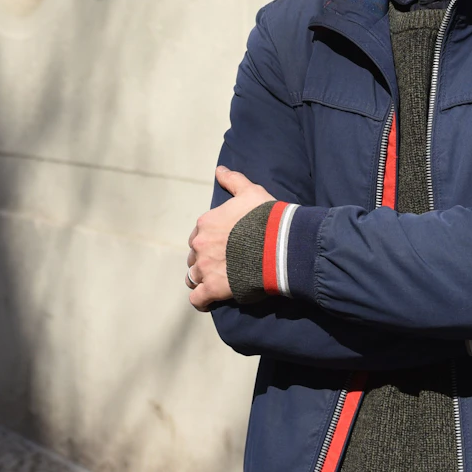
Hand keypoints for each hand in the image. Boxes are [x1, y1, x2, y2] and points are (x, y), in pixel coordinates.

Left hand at [186, 167, 274, 310]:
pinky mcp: (213, 289)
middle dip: (204, 260)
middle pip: (194, 256)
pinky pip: (197, 299)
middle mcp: (200, 245)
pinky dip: (202, 301)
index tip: (222, 246)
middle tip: (222, 264)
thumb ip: (233, 180)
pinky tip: (209, 302)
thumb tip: (219, 169)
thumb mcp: (251, 191)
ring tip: (214, 283)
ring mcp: (205, 268)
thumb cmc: (266, 217)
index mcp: (206, 223)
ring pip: (193, 277)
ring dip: (201, 279)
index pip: (198, 235)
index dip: (209, 241)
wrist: (279, 245)